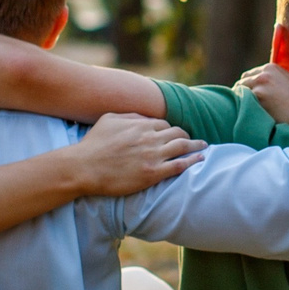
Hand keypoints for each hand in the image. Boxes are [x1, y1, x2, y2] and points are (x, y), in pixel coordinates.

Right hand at [63, 112, 205, 196]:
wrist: (84, 167)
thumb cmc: (93, 144)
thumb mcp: (109, 119)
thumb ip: (130, 116)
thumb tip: (145, 117)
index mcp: (140, 124)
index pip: (165, 124)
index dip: (171, 129)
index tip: (175, 134)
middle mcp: (150, 138)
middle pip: (178, 133)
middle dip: (186, 136)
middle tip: (193, 140)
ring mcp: (153, 156)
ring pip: (183, 147)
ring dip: (196, 145)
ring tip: (204, 146)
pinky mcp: (152, 173)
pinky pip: (179, 165)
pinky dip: (193, 160)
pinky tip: (201, 158)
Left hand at [238, 62, 288, 136]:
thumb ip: (275, 82)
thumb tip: (263, 90)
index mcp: (271, 68)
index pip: (251, 76)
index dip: (251, 88)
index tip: (253, 98)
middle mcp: (263, 74)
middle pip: (243, 83)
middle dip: (244, 94)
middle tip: (249, 108)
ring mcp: (259, 86)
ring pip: (240, 94)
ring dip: (243, 103)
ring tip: (251, 114)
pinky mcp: (258, 99)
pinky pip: (243, 104)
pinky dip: (245, 110)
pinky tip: (252, 118)